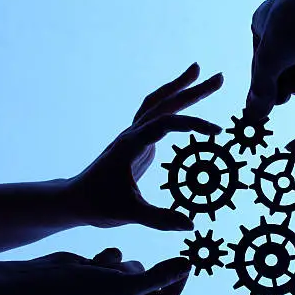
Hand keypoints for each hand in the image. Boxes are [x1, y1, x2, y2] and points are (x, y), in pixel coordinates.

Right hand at [28, 248, 190, 294]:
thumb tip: (187, 267)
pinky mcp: (100, 276)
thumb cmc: (83, 292)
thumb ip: (160, 276)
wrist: (41, 283)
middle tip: (174, 258)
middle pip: (151, 286)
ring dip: (124, 266)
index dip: (177, 284)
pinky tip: (94, 261)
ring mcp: (109, 294)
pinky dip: (110, 258)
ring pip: (135, 269)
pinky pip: (119, 261)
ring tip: (107, 270)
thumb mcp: (128, 285)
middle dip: (148, 274)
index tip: (188, 264)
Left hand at [69, 63, 222, 229]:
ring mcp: (134, 135)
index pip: (166, 124)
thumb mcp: (128, 214)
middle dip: (192, 89)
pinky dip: (171, 102)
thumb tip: (191, 224)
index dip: (193, 125)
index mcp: (131, 145)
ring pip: (158, 102)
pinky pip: (156, 114)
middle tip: (219, 77)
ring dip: (179, 86)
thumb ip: (159, 219)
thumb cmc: (97, 205)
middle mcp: (132, 134)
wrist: (75, 200)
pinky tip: (183, 101)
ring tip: (199, 71)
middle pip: (164, 103)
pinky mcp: (137, 142)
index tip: (218, 133)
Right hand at [246, 0, 294, 117]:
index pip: (261, 66)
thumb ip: (261, 88)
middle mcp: (289, 36)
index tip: (261, 109)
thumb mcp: (268, 59)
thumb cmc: (291, 23)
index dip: (262, 87)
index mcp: (265, 30)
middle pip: (283, 73)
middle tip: (282, 98)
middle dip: (282, 87)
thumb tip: (253, 114)